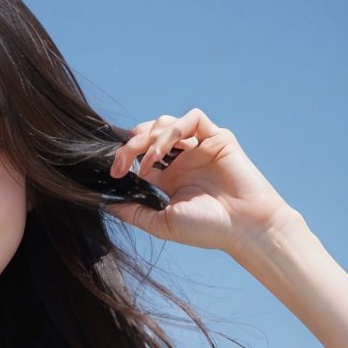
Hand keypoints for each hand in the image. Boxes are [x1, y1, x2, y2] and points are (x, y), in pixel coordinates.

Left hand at [104, 108, 295, 251]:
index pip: (139, 154)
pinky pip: (193, 118)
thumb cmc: (207, 229)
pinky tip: (165, 151)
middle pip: (148, 134)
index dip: (124, 156)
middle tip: (121, 166)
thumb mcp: (161, 223)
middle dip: (130, 145)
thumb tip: (103, 205)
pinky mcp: (217, 137)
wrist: (243, 227)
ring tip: (148, 164)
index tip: (113, 173)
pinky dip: (174, 128)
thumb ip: (133, 212)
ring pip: (166, 122)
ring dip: (150, 138)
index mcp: (169, 177)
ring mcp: (200, 146)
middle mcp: (183, 159)